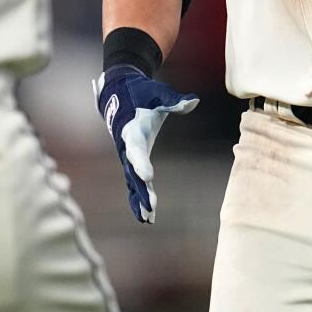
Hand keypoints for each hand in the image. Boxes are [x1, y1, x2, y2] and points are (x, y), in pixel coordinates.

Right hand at [93, 65, 198, 222]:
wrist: (118, 93)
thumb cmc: (142, 93)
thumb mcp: (158, 93)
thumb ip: (174, 101)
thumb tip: (193, 101)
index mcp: (132, 130)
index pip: (136, 149)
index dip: (141, 162)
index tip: (148, 176)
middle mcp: (126, 146)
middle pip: (133, 172)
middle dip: (141, 190)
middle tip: (150, 207)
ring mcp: (127, 155)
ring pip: (132, 181)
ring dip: (139, 199)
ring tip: (148, 218)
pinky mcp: (131, 160)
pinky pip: (133, 182)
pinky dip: (137, 198)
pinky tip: (145, 216)